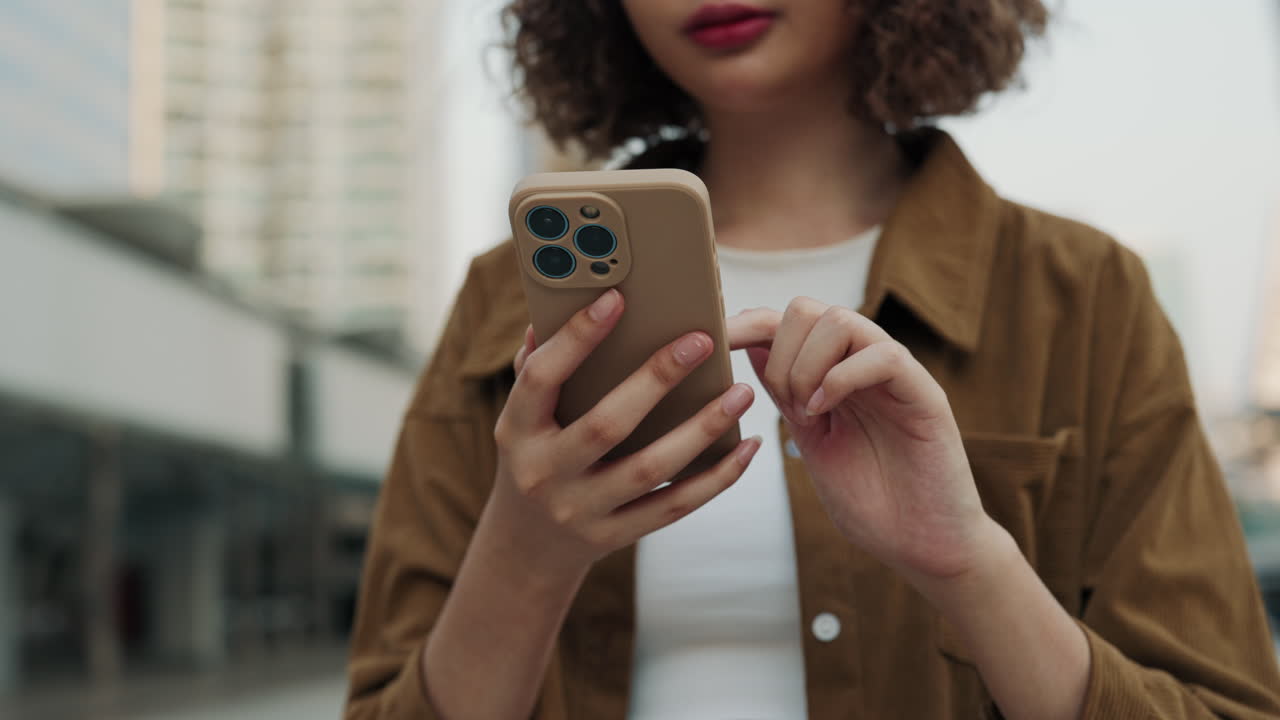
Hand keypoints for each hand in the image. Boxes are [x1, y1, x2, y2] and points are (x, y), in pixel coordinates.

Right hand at [488, 289, 762, 579]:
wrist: (527, 545)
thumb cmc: (534, 457)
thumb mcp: (520, 418)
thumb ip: (536, 369)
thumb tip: (552, 311)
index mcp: (517, 430)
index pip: (542, 377)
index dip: (577, 338)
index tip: (617, 299)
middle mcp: (545, 472)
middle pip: (607, 425)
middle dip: (657, 379)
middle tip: (702, 340)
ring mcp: (580, 510)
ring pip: (650, 469)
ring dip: (702, 428)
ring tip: (742, 393)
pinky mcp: (614, 536)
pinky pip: (674, 506)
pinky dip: (716, 478)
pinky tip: (747, 447)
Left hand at [729, 298, 994, 583]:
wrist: (922, 545)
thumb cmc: (870, 502)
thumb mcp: (810, 440)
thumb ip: (785, 394)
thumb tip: (752, 346)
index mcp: (834, 373)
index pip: (784, 323)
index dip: (744, 325)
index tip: (711, 343)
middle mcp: (863, 363)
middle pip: (806, 309)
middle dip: (777, 354)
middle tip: (785, 406)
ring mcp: (895, 375)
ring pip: (840, 320)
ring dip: (806, 367)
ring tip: (807, 414)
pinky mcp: (925, 394)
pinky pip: (883, 355)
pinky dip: (842, 378)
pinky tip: (824, 412)